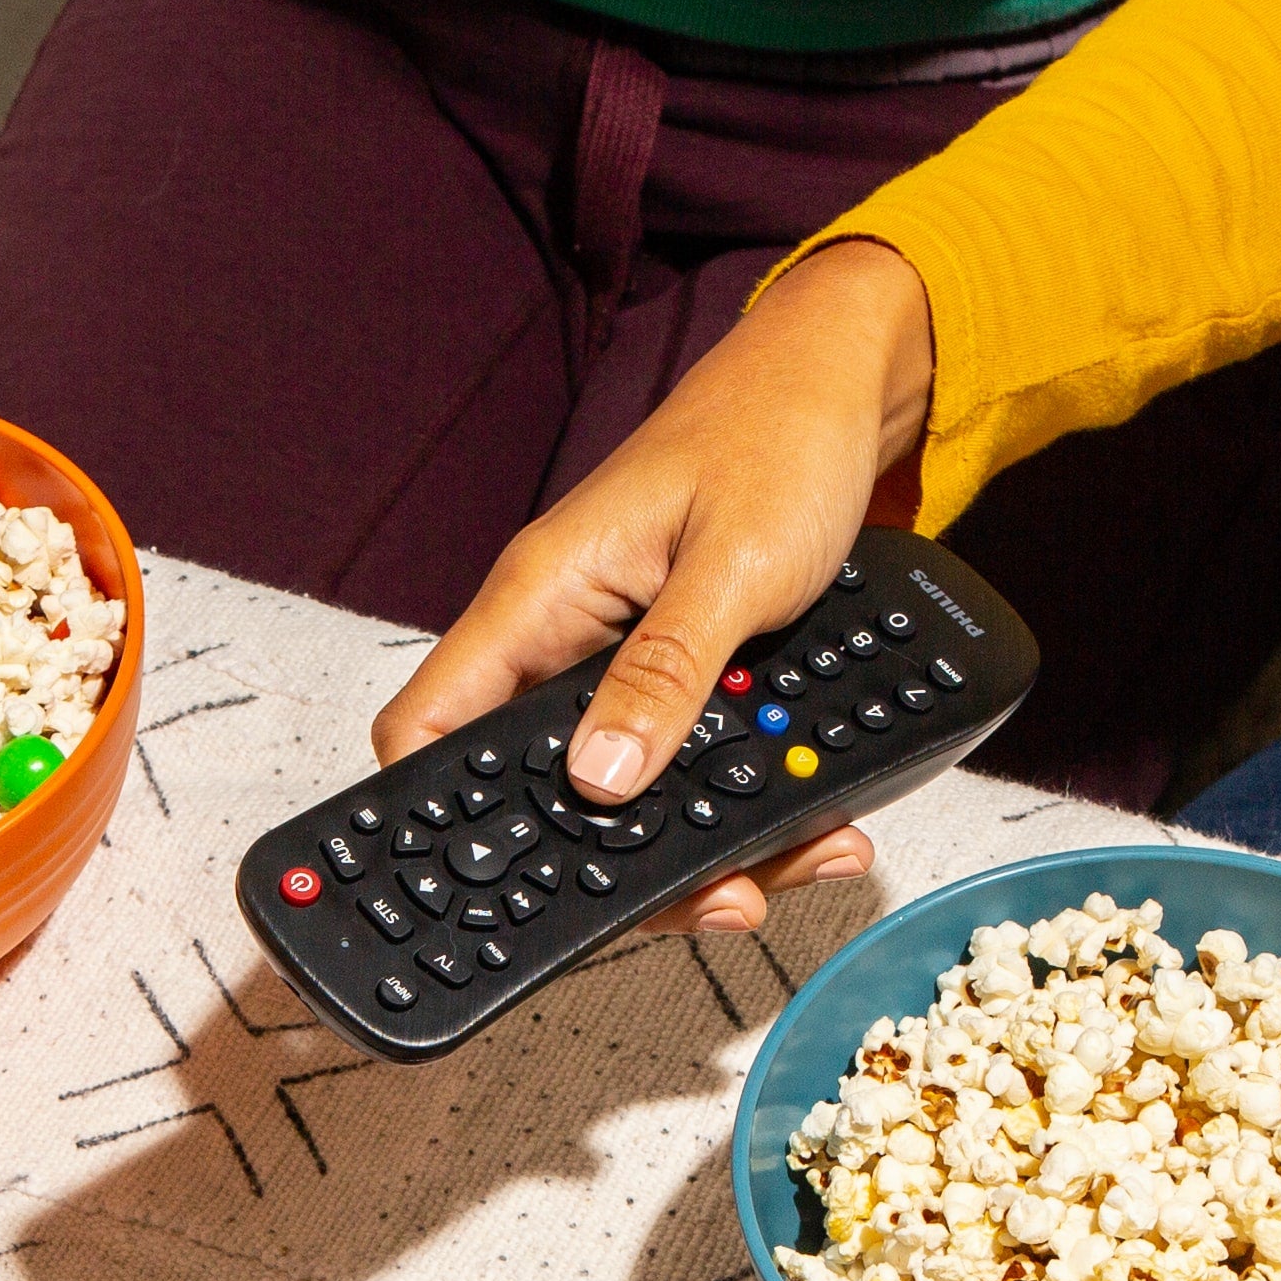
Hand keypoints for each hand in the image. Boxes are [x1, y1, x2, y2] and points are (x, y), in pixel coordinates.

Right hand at [375, 239, 936, 934]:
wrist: (847, 384)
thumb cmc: (778, 434)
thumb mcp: (733, 562)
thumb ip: (666, 672)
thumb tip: (602, 778)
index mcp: (541, 598)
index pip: (433, 725)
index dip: (437, 816)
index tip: (494, 889)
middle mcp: (568, 640)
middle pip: (550, 792)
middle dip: (630, 860)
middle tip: (717, 896)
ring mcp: (625, 664)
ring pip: (634, 794)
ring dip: (712, 841)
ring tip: (799, 857)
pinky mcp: (682, 678)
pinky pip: (695, 766)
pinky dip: (752, 803)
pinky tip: (818, 824)